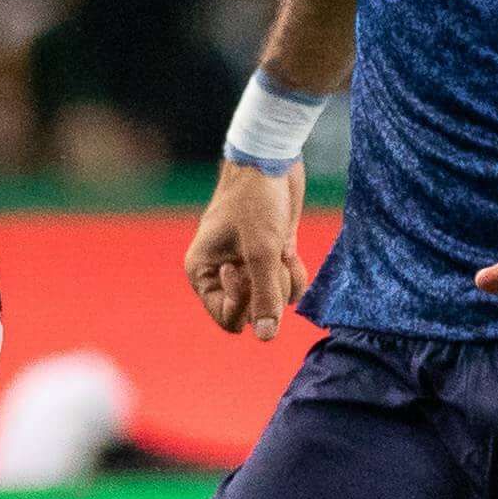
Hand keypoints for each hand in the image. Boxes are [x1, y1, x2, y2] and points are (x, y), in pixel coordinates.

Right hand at [184, 162, 305, 338]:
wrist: (271, 161)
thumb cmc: (256, 202)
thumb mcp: (261, 252)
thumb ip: (264, 297)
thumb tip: (266, 337)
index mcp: (203, 271)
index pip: (227, 318)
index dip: (244, 306)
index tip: (247, 274)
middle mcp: (223, 273)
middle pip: (253, 312)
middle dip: (268, 289)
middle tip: (267, 258)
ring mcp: (249, 266)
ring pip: (274, 301)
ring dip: (284, 280)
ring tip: (280, 252)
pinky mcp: (272, 257)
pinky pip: (287, 285)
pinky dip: (294, 273)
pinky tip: (290, 251)